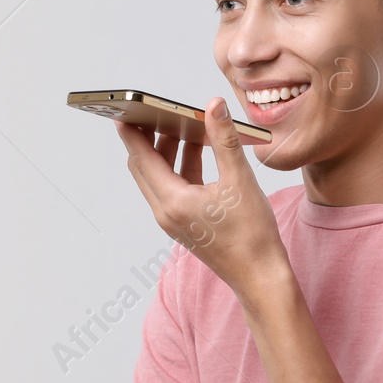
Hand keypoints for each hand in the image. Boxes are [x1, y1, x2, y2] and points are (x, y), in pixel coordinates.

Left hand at [114, 98, 289, 300]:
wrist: (259, 275)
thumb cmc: (251, 235)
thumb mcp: (240, 180)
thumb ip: (224, 139)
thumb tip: (214, 106)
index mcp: (174, 202)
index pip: (142, 159)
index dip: (131, 133)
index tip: (123, 111)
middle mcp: (166, 213)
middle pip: (145, 168)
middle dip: (148, 138)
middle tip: (156, 112)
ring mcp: (173, 220)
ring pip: (158, 178)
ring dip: (166, 152)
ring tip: (182, 127)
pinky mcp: (183, 224)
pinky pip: (172, 189)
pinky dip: (179, 168)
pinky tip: (197, 152)